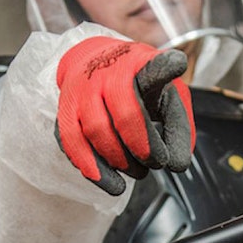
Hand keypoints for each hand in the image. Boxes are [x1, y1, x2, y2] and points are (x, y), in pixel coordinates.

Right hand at [56, 36, 194, 194]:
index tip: (176, 64)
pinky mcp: (64, 109)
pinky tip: (109, 182)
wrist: (93, 60)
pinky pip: (72, 143)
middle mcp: (109, 72)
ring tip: (137, 171)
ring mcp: (82, 90)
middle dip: (143, 145)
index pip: (154, 66)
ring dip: (119, 160)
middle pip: (126, 112)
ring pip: (96, 131)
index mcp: (142, 64)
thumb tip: (177, 164)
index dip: (165, 67)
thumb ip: (178, 127)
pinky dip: (91, 168)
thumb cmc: (137, 84)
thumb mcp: (167, 94)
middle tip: (156, 162)